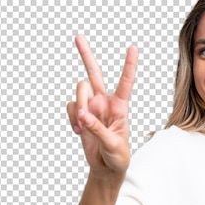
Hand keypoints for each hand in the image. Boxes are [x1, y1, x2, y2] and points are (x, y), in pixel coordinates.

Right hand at [66, 35, 137, 176]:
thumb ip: (98, 129)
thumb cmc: (118, 157)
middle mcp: (105, 101)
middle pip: (94, 72)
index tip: (133, 47)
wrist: (106, 168)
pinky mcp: (81, 115)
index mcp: (120, 106)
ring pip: (79, 91)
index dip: (129, 65)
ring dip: (79, 106)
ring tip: (82, 126)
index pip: (125, 82)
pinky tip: (78, 130)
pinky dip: (72, 117)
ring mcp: (91, 107)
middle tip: (78, 36)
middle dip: (85, 55)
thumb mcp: (113, 144)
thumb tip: (83, 116)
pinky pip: (71, 107)